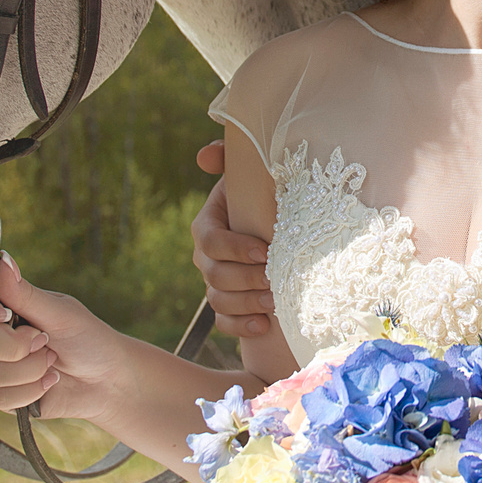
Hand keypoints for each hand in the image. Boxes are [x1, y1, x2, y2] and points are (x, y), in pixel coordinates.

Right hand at [0, 255, 117, 422]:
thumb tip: (3, 259)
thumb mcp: (60, 312)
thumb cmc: (87, 339)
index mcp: (1, 306)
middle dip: (13, 344)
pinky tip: (49, 382)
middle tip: (44, 340)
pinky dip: (30, 390)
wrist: (107, 381)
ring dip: (28, 368)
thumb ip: (25, 293)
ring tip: (52, 362)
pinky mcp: (1, 396)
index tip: (2, 313)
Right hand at [189, 147, 274, 338]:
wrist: (274, 222)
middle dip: (246, 279)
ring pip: (219, 301)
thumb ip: (227, 156)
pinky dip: (241, 326)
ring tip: (275, 303)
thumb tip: (206, 156)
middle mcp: (207, 257)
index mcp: (207, 225)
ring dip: (247, 304)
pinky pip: (224, 321)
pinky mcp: (228, 304)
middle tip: (275, 280)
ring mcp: (215, 283)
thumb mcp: (248, 172)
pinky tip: (264, 325)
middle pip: (215, 275)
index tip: (264, 250)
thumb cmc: (262, 193)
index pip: (210, 240)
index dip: (234, 248)